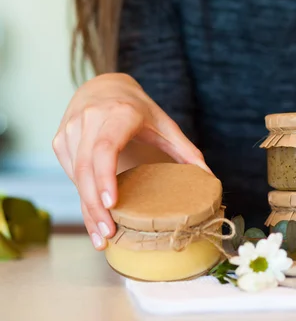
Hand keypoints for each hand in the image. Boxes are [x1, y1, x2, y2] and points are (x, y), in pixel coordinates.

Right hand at [52, 73, 210, 249]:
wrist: (103, 86)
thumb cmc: (138, 108)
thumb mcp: (165, 124)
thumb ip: (187, 151)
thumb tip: (209, 178)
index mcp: (119, 113)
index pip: (105, 147)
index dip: (106, 176)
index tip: (112, 203)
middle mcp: (90, 120)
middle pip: (85, 168)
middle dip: (94, 205)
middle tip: (109, 234)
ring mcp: (70, 130)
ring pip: (74, 176)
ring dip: (86, 208)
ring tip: (102, 236)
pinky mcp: (60, 141)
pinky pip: (69, 175)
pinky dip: (82, 200)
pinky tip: (93, 220)